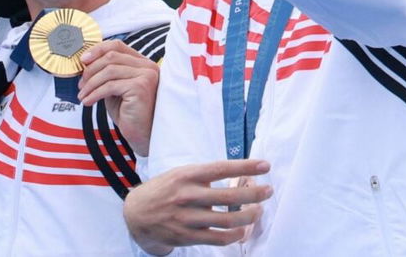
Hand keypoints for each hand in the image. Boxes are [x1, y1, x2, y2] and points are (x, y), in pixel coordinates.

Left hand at [77, 40, 159, 154]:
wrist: (141, 136)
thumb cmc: (128, 113)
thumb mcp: (115, 88)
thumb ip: (106, 73)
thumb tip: (85, 63)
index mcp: (142, 63)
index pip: (117, 45)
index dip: (97, 50)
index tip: (82, 60)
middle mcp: (148, 66)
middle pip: (111, 56)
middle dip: (91, 70)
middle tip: (80, 85)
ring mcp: (146, 75)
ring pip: (109, 70)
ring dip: (90, 83)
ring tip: (82, 95)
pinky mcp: (140, 87)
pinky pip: (110, 86)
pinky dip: (94, 93)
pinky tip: (88, 102)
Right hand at [123, 159, 272, 254]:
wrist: (137, 213)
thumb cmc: (164, 190)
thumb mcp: (180, 174)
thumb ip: (205, 176)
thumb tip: (239, 177)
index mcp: (187, 175)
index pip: (222, 168)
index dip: (246, 167)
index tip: (265, 166)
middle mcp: (187, 195)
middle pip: (230, 196)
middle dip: (255, 194)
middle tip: (268, 191)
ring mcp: (187, 218)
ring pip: (228, 220)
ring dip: (249, 216)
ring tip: (258, 211)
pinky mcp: (187, 236)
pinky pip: (218, 238)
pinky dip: (235, 235)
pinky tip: (243, 230)